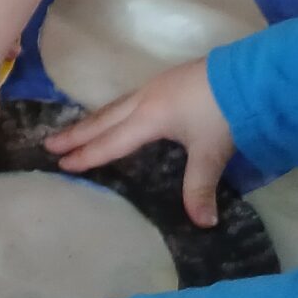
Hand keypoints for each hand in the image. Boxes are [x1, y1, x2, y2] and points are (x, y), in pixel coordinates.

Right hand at [47, 59, 235, 225]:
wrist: (248, 74)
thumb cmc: (224, 112)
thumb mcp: (212, 153)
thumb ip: (200, 187)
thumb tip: (203, 224)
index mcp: (149, 118)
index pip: (111, 142)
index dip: (87, 155)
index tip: (62, 164)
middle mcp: (145, 100)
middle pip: (103, 120)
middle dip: (76, 134)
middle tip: (50, 144)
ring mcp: (155, 87)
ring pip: (114, 106)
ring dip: (93, 119)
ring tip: (75, 129)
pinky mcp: (168, 81)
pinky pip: (128, 98)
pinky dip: (112, 109)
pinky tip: (118, 113)